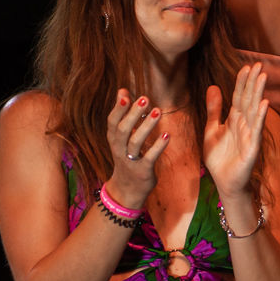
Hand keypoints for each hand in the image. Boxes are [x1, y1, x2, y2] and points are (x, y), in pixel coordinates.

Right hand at [105, 90, 169, 208]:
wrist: (126, 190)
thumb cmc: (126, 158)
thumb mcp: (120, 138)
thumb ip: (122, 115)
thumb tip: (122, 89)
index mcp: (114, 140)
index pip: (112, 121)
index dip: (118, 108)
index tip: (125, 93)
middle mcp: (119, 149)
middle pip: (123, 129)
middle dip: (133, 114)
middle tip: (145, 98)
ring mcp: (130, 161)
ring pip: (135, 142)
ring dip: (146, 126)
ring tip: (157, 111)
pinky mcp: (143, 171)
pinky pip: (149, 157)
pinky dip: (158, 146)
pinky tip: (167, 134)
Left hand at [203, 64, 267, 203]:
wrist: (225, 183)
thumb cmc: (220, 159)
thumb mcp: (212, 129)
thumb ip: (214, 110)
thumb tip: (213, 86)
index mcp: (234, 120)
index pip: (239, 97)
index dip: (242, 82)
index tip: (246, 66)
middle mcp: (244, 125)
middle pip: (248, 99)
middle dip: (253, 82)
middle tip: (258, 64)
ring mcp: (250, 135)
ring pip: (254, 110)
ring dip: (259, 93)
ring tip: (263, 77)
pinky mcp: (252, 148)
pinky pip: (256, 130)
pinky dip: (260, 117)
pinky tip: (264, 104)